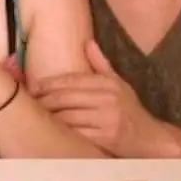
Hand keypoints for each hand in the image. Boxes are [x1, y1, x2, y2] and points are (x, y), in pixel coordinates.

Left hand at [32, 40, 162, 156]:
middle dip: (44, 100)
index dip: (49, 83)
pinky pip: (76, 133)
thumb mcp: (120, 84)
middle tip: (30, 104)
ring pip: (68, 116)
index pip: (72, 79)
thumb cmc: (131, 111)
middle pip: (66, 97)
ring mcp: (107, 118)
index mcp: (108, 83)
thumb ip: (101, 65)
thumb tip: (87, 43)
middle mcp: (107, 98)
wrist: (150, 138)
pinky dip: (62, 133)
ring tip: (36, 118)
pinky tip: (52, 133)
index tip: (33, 87)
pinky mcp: (106, 137)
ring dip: (50, 117)